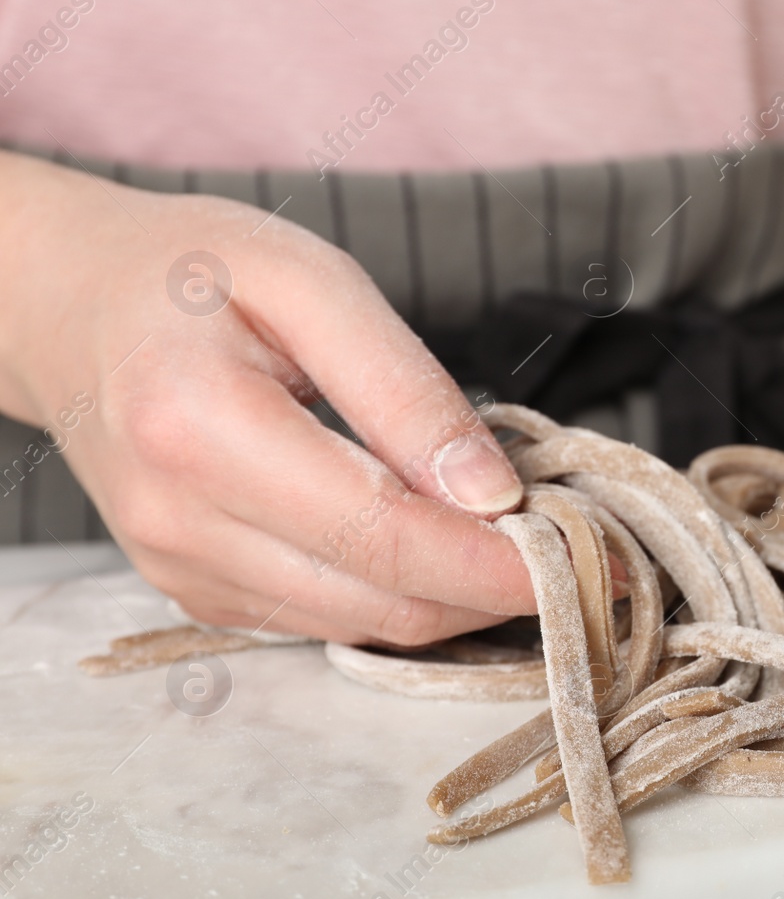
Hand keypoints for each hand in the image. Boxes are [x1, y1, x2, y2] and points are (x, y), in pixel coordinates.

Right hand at [0, 153, 538, 643]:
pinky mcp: (196, 591)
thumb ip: (406, 389)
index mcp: (202, 431)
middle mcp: (180, 525)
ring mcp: (182, 571)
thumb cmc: (194, 271)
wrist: (69, 306)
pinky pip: (328, 619)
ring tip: (529, 542)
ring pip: (365, 627)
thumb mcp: (313, 281)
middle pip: (385, 602)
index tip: (599, 557)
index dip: (503, 563)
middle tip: (585, 549)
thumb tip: (493, 494)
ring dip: (461, 598)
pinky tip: (447, 544)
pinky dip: (405, 594)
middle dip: (500, 588)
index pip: (389, 538)